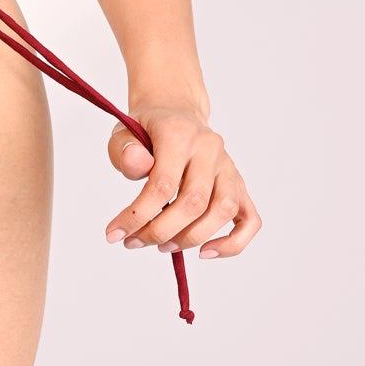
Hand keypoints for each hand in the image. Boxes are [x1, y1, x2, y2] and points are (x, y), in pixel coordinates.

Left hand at [103, 104, 260, 259]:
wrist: (176, 113)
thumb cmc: (147, 129)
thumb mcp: (123, 130)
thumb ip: (124, 149)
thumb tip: (137, 165)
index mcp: (179, 133)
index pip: (163, 183)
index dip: (137, 215)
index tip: (114, 234)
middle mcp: (210, 148)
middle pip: (194, 201)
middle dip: (161, 231)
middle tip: (135, 242)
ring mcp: (228, 167)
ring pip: (222, 210)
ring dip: (191, 238)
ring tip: (162, 246)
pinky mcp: (239, 184)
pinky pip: (250, 219)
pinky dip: (233, 243)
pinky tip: (206, 252)